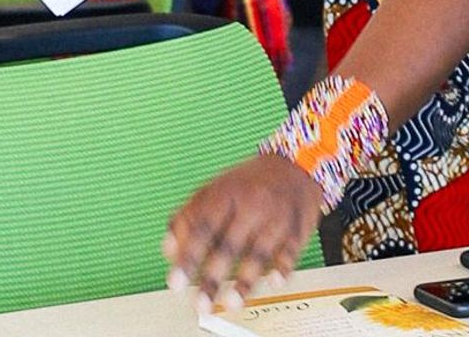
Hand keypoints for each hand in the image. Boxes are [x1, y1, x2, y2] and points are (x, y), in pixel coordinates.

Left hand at [162, 154, 320, 311]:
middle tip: (201, 303)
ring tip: (232, 302)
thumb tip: (170, 250)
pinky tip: (274, 282)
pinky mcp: (298, 228)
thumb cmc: (249, 183)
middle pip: (229, 245)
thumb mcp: (214, 189)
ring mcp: (276, 217)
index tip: (176, 282)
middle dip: (213, 278)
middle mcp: (252, 205)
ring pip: (260, 252)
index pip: (202, 228)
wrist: (295, 165)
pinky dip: (282, 267)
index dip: (188, 257)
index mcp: (226, 194)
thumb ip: (188, 218)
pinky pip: (290, 250)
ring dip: (246, 281)